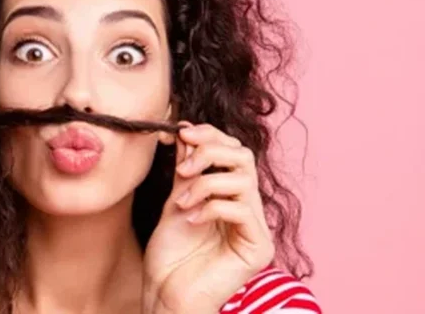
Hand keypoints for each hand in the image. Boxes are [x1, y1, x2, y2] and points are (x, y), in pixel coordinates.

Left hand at [142, 123, 274, 313]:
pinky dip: (211, 207)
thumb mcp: (177, 200)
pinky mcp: (258, 247)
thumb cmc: (171, 255)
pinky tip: (191, 220)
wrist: (166, 293)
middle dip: (209, 152)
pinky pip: (241, 209)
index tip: (181, 132)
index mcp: (233, 196)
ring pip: (243, 179)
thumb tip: (185, 129)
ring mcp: (257, 228)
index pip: (234, 151)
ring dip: (206, 183)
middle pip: (244, 157)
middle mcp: (250, 209)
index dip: (210, 135)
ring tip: (182, 202)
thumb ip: (187, 169)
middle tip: (183, 169)